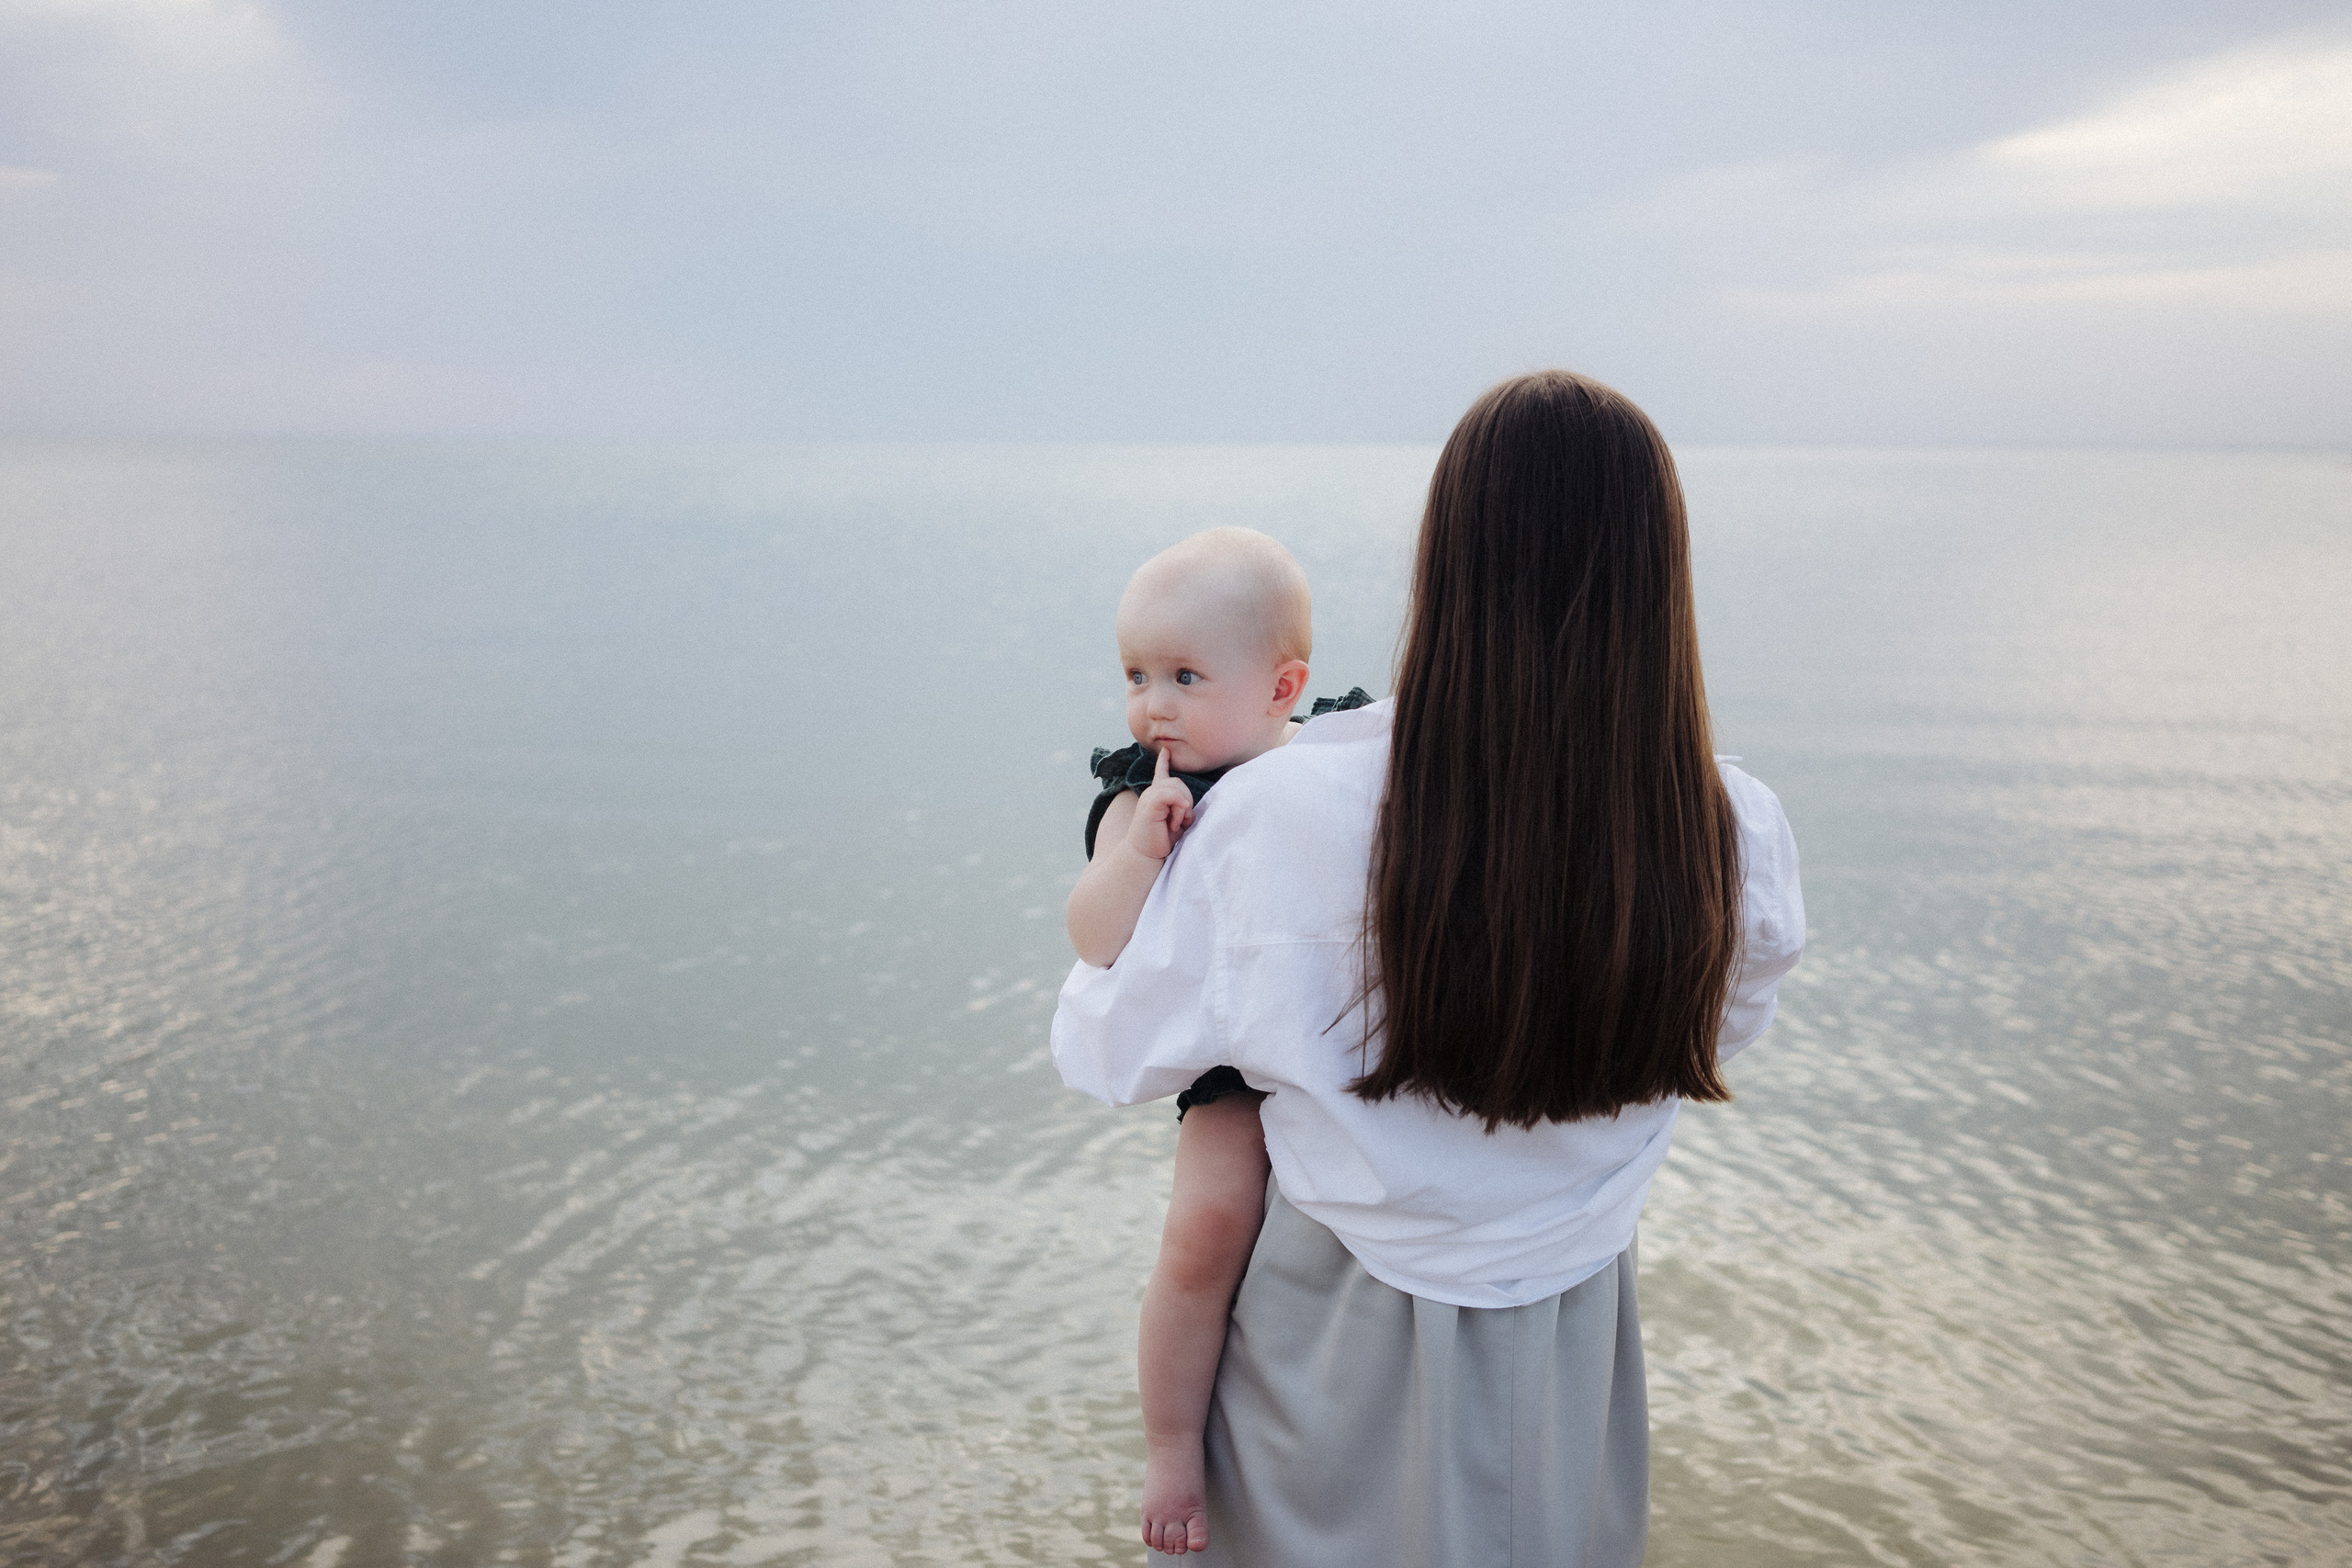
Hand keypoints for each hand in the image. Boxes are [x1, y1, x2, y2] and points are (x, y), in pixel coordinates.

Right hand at [1125, 746, 1194, 860]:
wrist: (1144, 853)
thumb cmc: (1161, 839)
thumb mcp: (1177, 821)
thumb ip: (1184, 809)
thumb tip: (1186, 804)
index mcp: (1157, 795)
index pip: (1161, 773)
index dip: (1164, 761)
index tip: (1165, 750)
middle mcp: (1152, 792)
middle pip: (1179, 782)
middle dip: (1186, 802)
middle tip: (1178, 823)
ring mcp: (1150, 796)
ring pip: (1177, 787)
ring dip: (1181, 809)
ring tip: (1173, 825)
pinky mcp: (1150, 803)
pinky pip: (1170, 794)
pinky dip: (1178, 804)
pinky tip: (1176, 819)